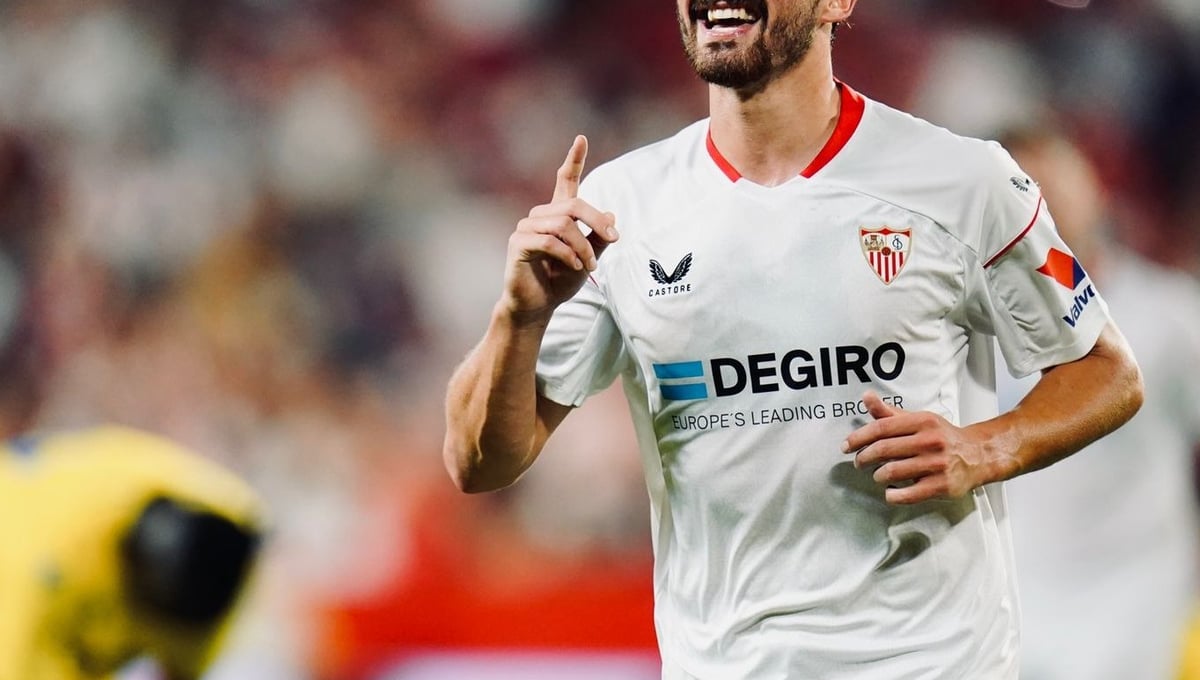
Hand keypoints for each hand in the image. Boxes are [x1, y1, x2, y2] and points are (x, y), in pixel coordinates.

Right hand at [501, 135, 618, 324]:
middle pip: (573, 205)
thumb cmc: (560, 281)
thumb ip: (599, 238)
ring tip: (590, 265)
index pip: (565, 181)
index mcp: (557, 215)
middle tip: (614, 238)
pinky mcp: (518, 244)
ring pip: (563, 224)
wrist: (538, 306)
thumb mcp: (589, 258)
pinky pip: (548, 241)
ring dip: (583, 246)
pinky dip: (567, 254)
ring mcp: (526, 228)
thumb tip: (610, 213)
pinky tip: (576, 266)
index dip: (574, 160)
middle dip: (596, 221)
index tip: (581, 139)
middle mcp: (540, 216)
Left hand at [842, 391, 996, 504]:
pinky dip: (892, 494)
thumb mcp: (918, 420)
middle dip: (864, 457)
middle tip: (858, 462)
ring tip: (877, 475)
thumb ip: (889, 413)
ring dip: (877, 475)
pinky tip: (890, 491)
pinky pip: (907, 494)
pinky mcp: (942, 486)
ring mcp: (937, 464)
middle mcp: (930, 441)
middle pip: (883, 450)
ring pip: (892, 471)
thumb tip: (866, 397)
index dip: (859, 437)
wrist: (978, 455)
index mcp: (923, 421)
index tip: (846, 446)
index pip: (881, 428)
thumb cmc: (942, 437)